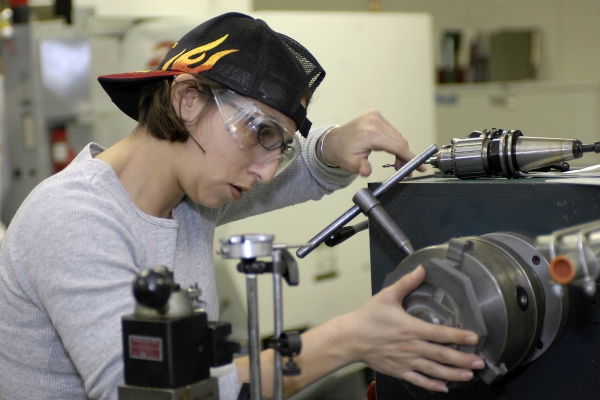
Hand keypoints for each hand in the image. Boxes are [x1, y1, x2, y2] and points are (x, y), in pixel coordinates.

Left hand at [321, 110, 427, 176]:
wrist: (332, 141)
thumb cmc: (341, 152)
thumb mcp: (350, 164)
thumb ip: (361, 167)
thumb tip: (366, 171)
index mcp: (371, 133)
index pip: (398, 146)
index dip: (410, 157)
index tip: (420, 166)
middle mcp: (375, 122)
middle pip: (400, 141)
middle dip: (405, 156)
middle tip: (405, 170)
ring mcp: (376, 116)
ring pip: (397, 135)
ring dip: (400, 149)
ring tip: (397, 163)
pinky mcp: (376, 115)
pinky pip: (392, 130)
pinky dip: (394, 141)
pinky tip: (391, 150)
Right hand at [346, 265, 484, 391]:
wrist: (351, 338)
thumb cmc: (368, 317)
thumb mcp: (387, 296)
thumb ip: (407, 283)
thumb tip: (421, 269)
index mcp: (410, 328)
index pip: (440, 333)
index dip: (458, 336)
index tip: (474, 338)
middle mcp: (411, 347)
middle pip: (442, 355)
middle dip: (463, 359)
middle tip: (480, 362)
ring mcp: (406, 360)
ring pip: (434, 370)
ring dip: (453, 374)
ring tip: (468, 374)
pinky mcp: (399, 370)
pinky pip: (419, 379)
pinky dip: (432, 385)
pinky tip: (444, 387)